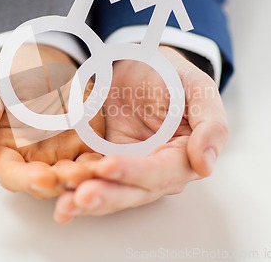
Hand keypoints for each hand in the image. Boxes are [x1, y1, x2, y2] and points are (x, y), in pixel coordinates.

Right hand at [0, 44, 104, 199]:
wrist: (47, 59)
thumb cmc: (14, 72)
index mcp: (4, 150)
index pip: (11, 173)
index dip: (26, 179)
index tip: (42, 178)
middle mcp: (31, 160)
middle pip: (45, 183)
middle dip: (61, 184)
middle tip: (76, 178)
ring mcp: (59, 156)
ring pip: (71, 178)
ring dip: (85, 180)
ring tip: (97, 174)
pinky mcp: (85, 147)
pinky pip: (94, 163)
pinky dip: (102, 167)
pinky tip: (113, 166)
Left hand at [53, 46, 228, 222]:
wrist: (143, 66)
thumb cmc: (174, 76)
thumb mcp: (199, 89)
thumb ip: (211, 125)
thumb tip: (205, 165)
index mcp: (183, 157)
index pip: (161, 172)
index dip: (135, 171)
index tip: (109, 166)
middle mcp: (157, 171)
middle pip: (133, 192)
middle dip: (107, 195)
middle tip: (81, 196)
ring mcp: (130, 169)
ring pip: (111, 192)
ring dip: (88, 201)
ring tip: (65, 206)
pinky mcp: (106, 163)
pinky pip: (92, 181)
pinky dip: (76, 191)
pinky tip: (59, 200)